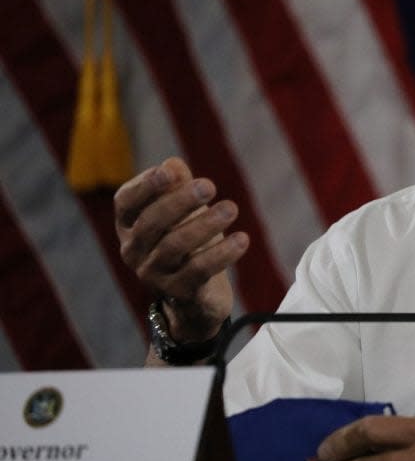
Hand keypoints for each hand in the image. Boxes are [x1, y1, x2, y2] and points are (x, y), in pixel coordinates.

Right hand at [114, 157, 247, 341]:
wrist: (196, 296)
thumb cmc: (187, 241)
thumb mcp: (183, 210)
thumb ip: (177, 185)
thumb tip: (173, 164)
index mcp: (129, 225)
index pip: (127, 202)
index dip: (145, 186)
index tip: (169, 172)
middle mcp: (133, 250)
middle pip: (152, 222)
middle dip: (180, 201)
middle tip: (210, 185)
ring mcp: (153, 274)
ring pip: (174, 246)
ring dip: (205, 224)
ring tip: (231, 208)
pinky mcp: (179, 292)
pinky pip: (198, 271)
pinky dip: (221, 253)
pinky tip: (242, 239)